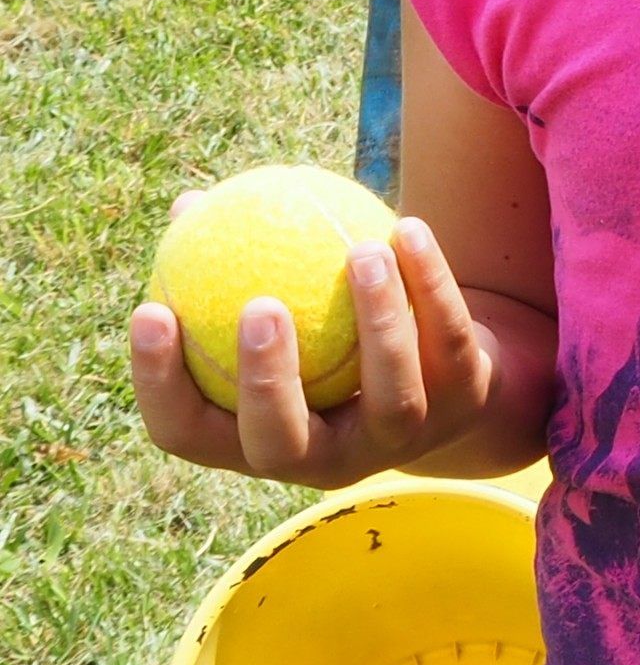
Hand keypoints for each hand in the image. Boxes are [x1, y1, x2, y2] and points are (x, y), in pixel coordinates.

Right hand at [129, 200, 497, 490]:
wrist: (451, 376)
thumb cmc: (333, 338)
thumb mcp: (284, 314)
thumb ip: (234, 270)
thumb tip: (189, 204)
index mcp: (255, 442)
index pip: (186, 432)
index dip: (158, 383)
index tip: (149, 308)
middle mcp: (322, 460)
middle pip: (280, 443)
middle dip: (265, 382)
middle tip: (259, 305)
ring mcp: (398, 439)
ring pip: (389, 395)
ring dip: (376, 319)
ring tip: (360, 250)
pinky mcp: (464, 403)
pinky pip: (449, 342)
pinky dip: (432, 285)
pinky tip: (409, 229)